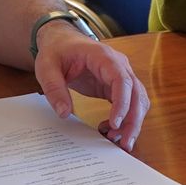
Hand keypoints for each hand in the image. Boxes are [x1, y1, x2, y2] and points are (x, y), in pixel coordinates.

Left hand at [32, 21, 150, 150]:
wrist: (61, 41)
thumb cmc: (56, 50)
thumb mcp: (47, 67)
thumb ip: (54, 89)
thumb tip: (64, 113)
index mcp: (103, 56)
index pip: (122, 79)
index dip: (122, 102)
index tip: (115, 123)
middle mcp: (118, 65)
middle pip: (137, 93)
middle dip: (133, 119)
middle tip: (124, 143)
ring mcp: (120, 75)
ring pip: (138, 100)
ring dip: (133, 122)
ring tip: (118, 141)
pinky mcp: (116, 86)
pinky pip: (129, 104)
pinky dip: (126, 119)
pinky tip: (111, 130)